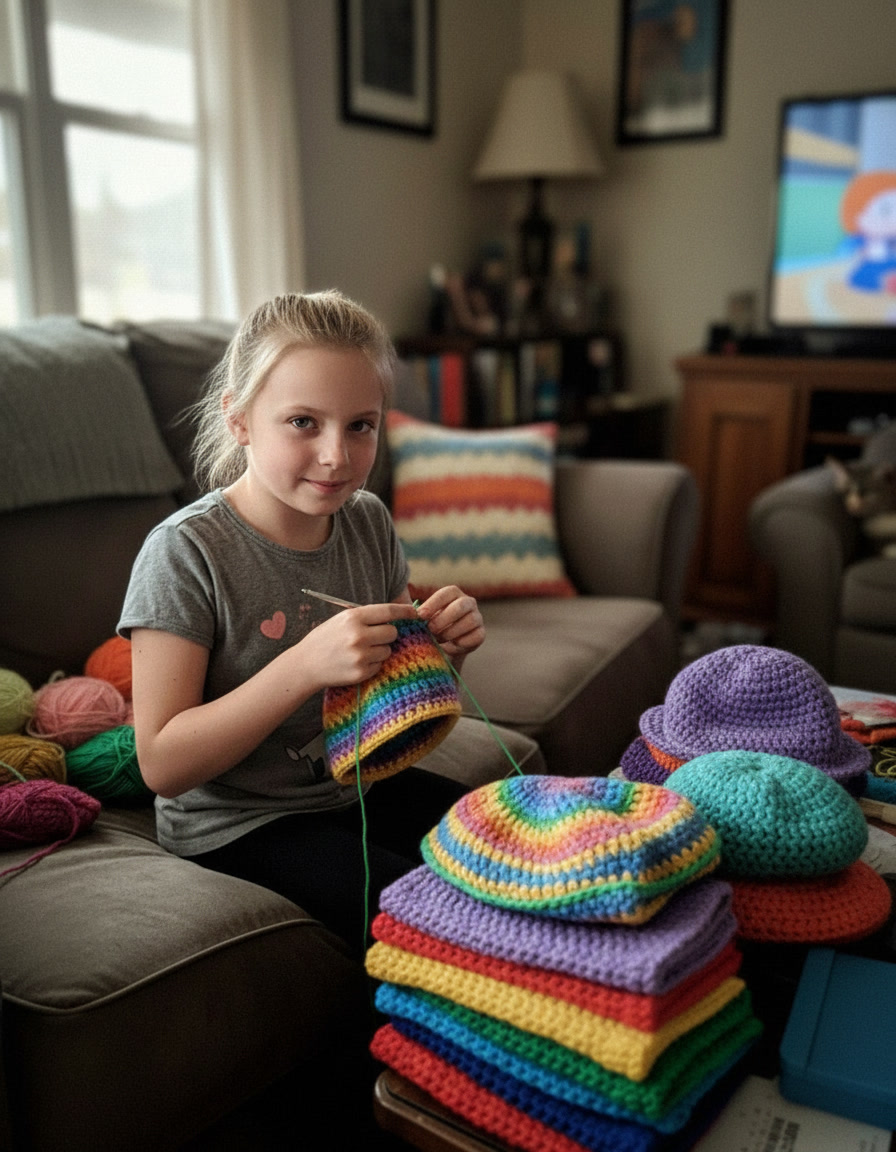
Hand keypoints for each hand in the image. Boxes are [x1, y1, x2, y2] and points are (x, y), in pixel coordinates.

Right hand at [297, 601, 418, 687]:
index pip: (388, 611)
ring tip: (361, 651)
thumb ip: (366, 617)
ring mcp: (360, 655)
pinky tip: (356, 663)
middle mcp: (358, 635)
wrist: (305, 664)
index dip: (404, 611)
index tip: (414, 613)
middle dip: (387, 635)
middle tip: (374, 637)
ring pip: (387, 651)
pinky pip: (379, 666)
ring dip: (379, 651)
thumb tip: (396, 617)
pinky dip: (372, 664)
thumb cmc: (325, 639)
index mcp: (353, 618)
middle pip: (392, 633)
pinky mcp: (360, 672)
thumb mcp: (341, 620)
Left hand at [415, 586, 484, 662]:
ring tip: (438, 640)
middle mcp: (468, 602)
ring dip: (451, 632)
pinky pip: (474, 637)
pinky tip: (448, 647)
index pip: (446, 593)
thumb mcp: (426, 617)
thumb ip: (421, 614)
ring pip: (469, 621)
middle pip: (461, 605)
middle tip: (430, 630)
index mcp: (454, 594)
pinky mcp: (481, 633)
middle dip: (443, 619)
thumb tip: (411, 615)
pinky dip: (459, 644)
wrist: (446, 644)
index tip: (420, 616)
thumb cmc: (432, 626)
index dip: (433, 603)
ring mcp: (477, 617)